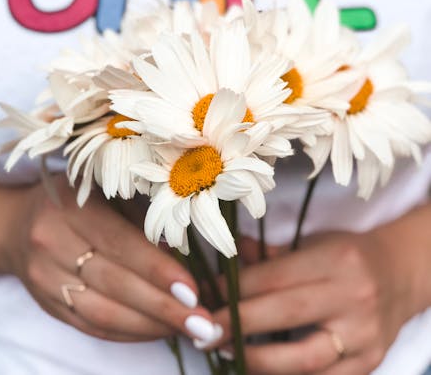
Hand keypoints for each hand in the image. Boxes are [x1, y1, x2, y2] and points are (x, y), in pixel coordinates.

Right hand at [3, 175, 218, 343]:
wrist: (14, 224)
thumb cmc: (74, 198)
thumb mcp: (106, 190)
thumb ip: (141, 217)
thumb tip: (183, 253)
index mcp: (72, 207)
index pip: (120, 244)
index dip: (158, 270)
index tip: (194, 290)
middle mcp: (52, 243)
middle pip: (113, 283)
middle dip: (163, 306)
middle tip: (203, 321)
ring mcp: (44, 279)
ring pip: (102, 312)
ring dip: (149, 326)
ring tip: (187, 329)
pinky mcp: (46, 305)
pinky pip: (90, 326)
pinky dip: (127, 332)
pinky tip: (156, 331)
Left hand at [213, 228, 419, 374]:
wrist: (400, 274)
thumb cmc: (348, 254)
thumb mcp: (313, 242)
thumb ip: (270, 253)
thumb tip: (226, 254)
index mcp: (335, 260)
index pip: (275, 278)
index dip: (236, 289)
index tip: (208, 295)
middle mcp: (352, 298)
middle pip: (284, 315)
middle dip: (238, 324)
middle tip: (205, 331)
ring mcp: (363, 336)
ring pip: (303, 359)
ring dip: (258, 360)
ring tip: (227, 354)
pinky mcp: (368, 364)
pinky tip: (260, 370)